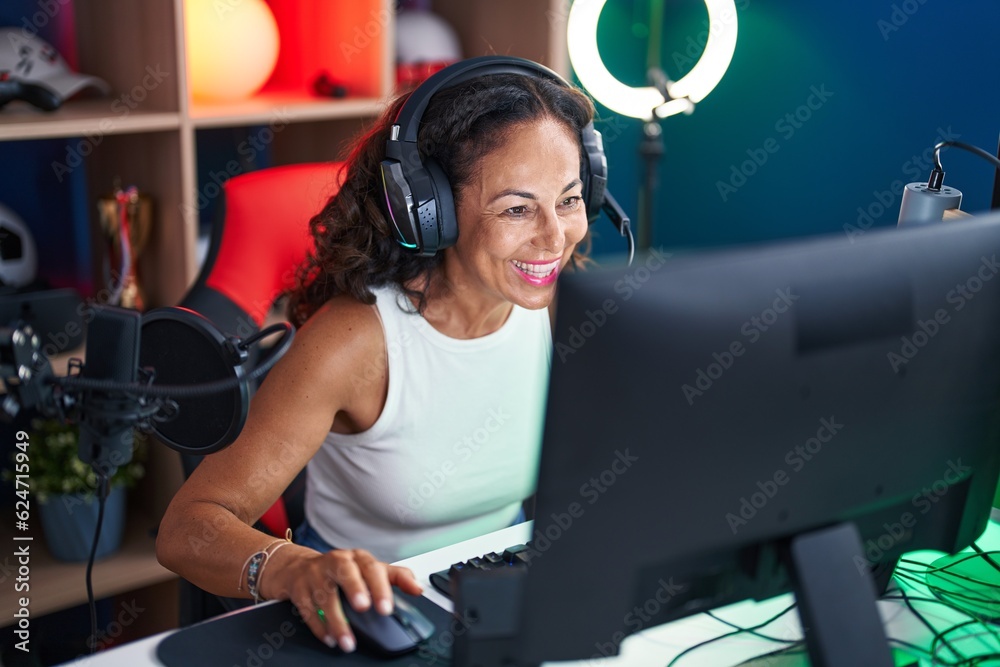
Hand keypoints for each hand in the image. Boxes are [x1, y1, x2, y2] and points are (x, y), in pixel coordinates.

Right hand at [261, 547, 423, 651]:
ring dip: (336, 621)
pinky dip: (318, 626)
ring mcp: (315, 574)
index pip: (372, 568)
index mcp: (357, 558)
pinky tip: (329, 638)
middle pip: (346, 572)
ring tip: (347, 641)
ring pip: (325, 595)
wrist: (298, 567)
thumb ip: (396, 578)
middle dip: (355, 589)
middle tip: (364, 608)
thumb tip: (418, 588)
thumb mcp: (369, 570)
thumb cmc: (340, 570)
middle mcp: (336, 562)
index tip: (386, 607)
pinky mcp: (298, 589)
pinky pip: (307, 609)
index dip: (380, 587)